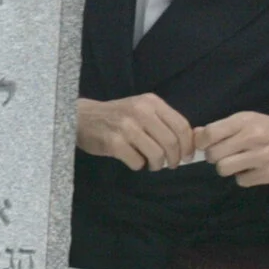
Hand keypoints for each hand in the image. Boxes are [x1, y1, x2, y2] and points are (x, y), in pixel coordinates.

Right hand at [75, 93, 197, 171]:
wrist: (81, 117)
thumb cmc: (115, 116)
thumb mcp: (140, 109)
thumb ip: (162, 121)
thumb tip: (187, 143)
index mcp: (151, 102)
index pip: (181, 126)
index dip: (188, 145)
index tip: (188, 156)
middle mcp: (140, 112)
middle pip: (171, 142)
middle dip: (174, 159)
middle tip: (170, 165)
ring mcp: (126, 127)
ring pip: (156, 154)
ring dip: (157, 164)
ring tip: (151, 165)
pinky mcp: (113, 142)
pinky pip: (136, 161)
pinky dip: (138, 165)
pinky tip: (133, 161)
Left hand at [201, 111, 268, 186]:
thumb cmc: (267, 129)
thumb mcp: (245, 120)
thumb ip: (220, 127)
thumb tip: (195, 136)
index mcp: (245, 121)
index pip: (209, 134)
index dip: (203, 142)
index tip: (208, 144)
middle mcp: (254, 137)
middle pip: (213, 155)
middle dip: (215, 156)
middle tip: (226, 153)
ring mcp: (263, 157)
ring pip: (223, 169)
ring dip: (227, 167)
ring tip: (237, 161)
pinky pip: (240, 181)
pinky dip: (243, 177)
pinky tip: (252, 168)